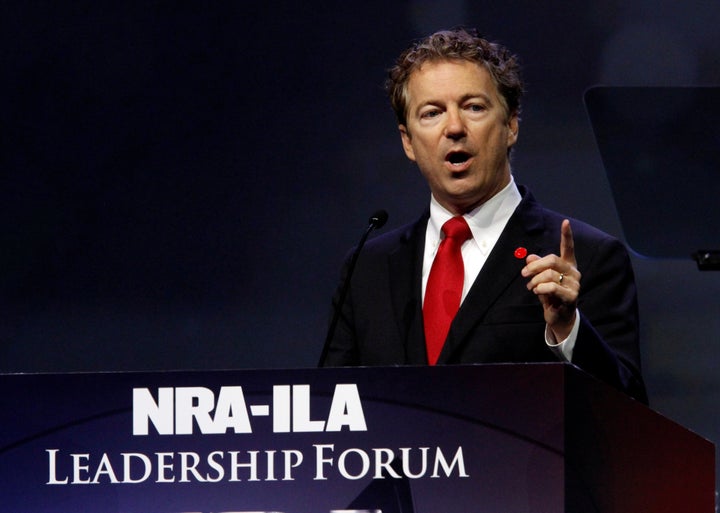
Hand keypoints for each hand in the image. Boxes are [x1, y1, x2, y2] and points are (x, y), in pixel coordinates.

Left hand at [521, 219, 580, 340]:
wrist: (558, 316)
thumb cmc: (550, 295)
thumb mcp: (540, 279)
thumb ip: (536, 267)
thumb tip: (529, 257)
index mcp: (567, 265)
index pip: (568, 247)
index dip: (566, 235)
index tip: (565, 222)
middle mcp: (574, 272)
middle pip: (552, 260)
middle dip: (534, 266)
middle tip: (524, 274)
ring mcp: (575, 284)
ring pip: (550, 274)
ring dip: (535, 280)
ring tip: (531, 287)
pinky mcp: (572, 296)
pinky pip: (552, 287)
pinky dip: (540, 288)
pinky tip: (537, 292)